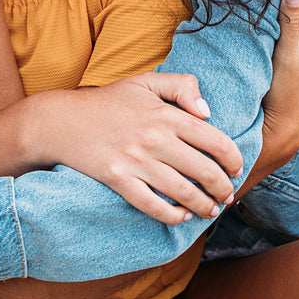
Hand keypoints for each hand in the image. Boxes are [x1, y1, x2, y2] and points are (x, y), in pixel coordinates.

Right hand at [36, 74, 244, 223]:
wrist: (61, 121)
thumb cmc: (106, 102)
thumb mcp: (144, 82)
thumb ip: (181, 86)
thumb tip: (207, 111)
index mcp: (165, 114)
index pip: (215, 141)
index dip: (233, 159)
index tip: (236, 169)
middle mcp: (155, 138)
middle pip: (205, 171)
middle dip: (224, 188)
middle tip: (228, 195)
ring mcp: (136, 161)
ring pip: (184, 192)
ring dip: (205, 206)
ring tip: (211, 210)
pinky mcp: (118, 180)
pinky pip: (153, 206)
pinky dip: (173, 215)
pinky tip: (181, 216)